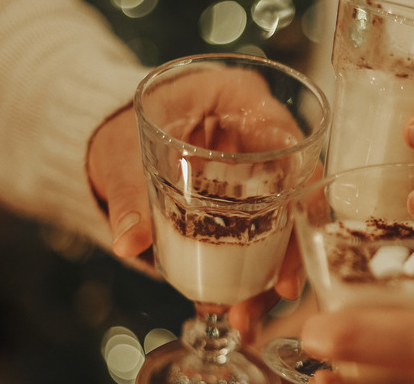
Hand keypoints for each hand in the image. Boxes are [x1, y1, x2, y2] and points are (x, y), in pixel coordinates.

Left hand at [86, 68, 309, 337]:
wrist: (107, 136)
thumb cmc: (119, 124)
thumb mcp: (122, 154)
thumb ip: (128, 195)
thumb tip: (129, 241)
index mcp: (242, 99)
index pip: (294, 147)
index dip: (306, 199)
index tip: (293, 236)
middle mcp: (259, 133)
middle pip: (298, 192)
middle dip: (291, 251)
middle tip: (277, 294)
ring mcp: (255, 169)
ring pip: (284, 221)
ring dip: (270, 271)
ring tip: (244, 315)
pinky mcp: (243, 200)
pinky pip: (259, 235)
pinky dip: (250, 271)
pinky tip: (235, 304)